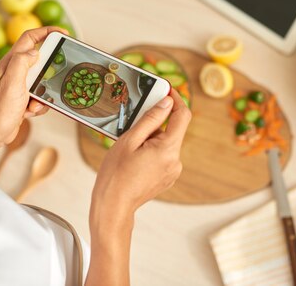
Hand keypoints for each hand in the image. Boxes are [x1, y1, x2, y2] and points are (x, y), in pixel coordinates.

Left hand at [0, 27, 63, 144]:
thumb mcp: (12, 84)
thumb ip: (22, 63)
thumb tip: (35, 51)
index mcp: (11, 63)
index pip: (29, 38)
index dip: (46, 31)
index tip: (63, 33)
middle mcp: (15, 71)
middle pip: (40, 60)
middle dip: (49, 70)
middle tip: (56, 75)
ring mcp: (19, 84)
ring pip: (43, 80)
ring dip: (44, 93)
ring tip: (33, 103)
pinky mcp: (24, 97)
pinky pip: (41, 95)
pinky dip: (40, 104)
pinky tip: (29, 111)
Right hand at [90, 89, 191, 224]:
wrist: (113, 206)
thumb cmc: (116, 175)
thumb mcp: (129, 140)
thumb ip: (150, 119)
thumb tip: (167, 102)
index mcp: (168, 149)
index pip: (183, 115)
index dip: (176, 99)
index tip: (165, 90)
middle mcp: (176, 161)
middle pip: (172, 129)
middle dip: (154, 124)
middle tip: (132, 128)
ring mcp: (173, 171)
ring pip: (166, 142)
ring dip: (151, 138)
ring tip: (130, 149)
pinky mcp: (168, 177)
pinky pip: (163, 155)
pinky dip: (151, 150)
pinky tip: (135, 158)